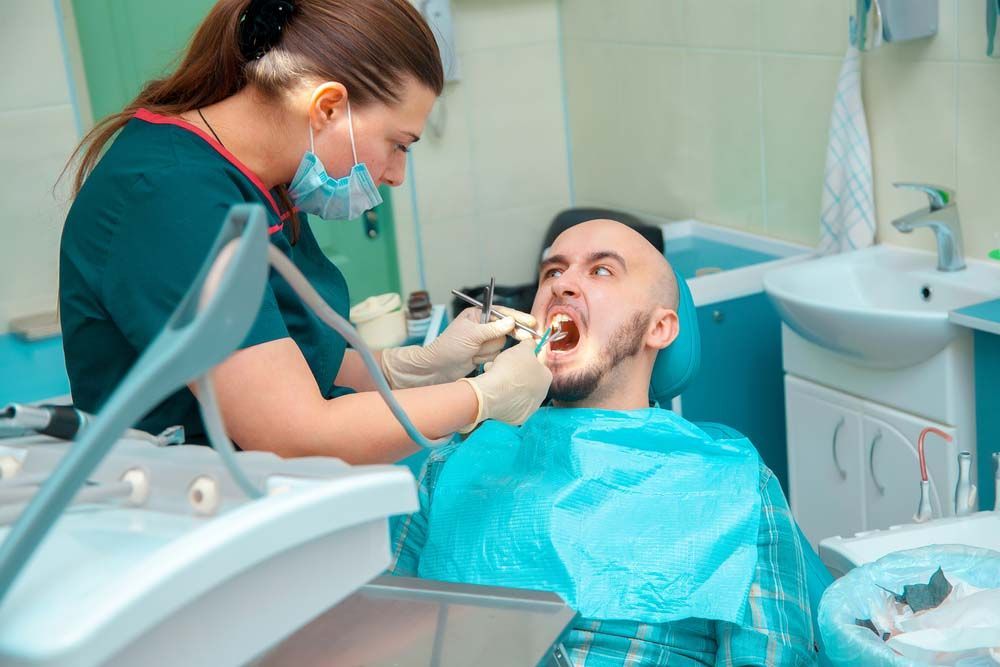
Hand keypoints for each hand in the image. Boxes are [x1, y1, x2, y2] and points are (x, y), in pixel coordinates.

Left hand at [380, 306, 537, 388]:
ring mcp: (483, 341)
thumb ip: (492, 329)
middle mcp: (482, 326)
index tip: (531, 322)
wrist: (437, 368)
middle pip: (505, 329)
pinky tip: (475, 360)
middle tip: (526, 338)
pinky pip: (496, 356)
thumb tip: (510, 322)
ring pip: (501, 344)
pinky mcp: (483, 354)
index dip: (517, 317)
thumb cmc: (448, 347)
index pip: (502, 313)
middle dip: (509, 336)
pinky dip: (487, 359)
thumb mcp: (470, 335)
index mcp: (477, 315)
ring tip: (474, 353)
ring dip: (489, 351)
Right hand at [458, 339, 551, 430]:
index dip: (523, 360)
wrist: (493, 392)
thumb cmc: (510, 369)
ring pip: (518, 392)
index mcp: (547, 377)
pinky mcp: (518, 418)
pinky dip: (503, 399)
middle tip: (501, 367)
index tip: (512, 359)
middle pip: (527, 380)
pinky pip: (510, 405)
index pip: (537, 365)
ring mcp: (531, 408)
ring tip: (494, 378)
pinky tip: (495, 393)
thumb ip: (529, 344)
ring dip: (507, 384)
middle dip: (514, 373)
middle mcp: (542, 394)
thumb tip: (532, 343)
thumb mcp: (522, 348)